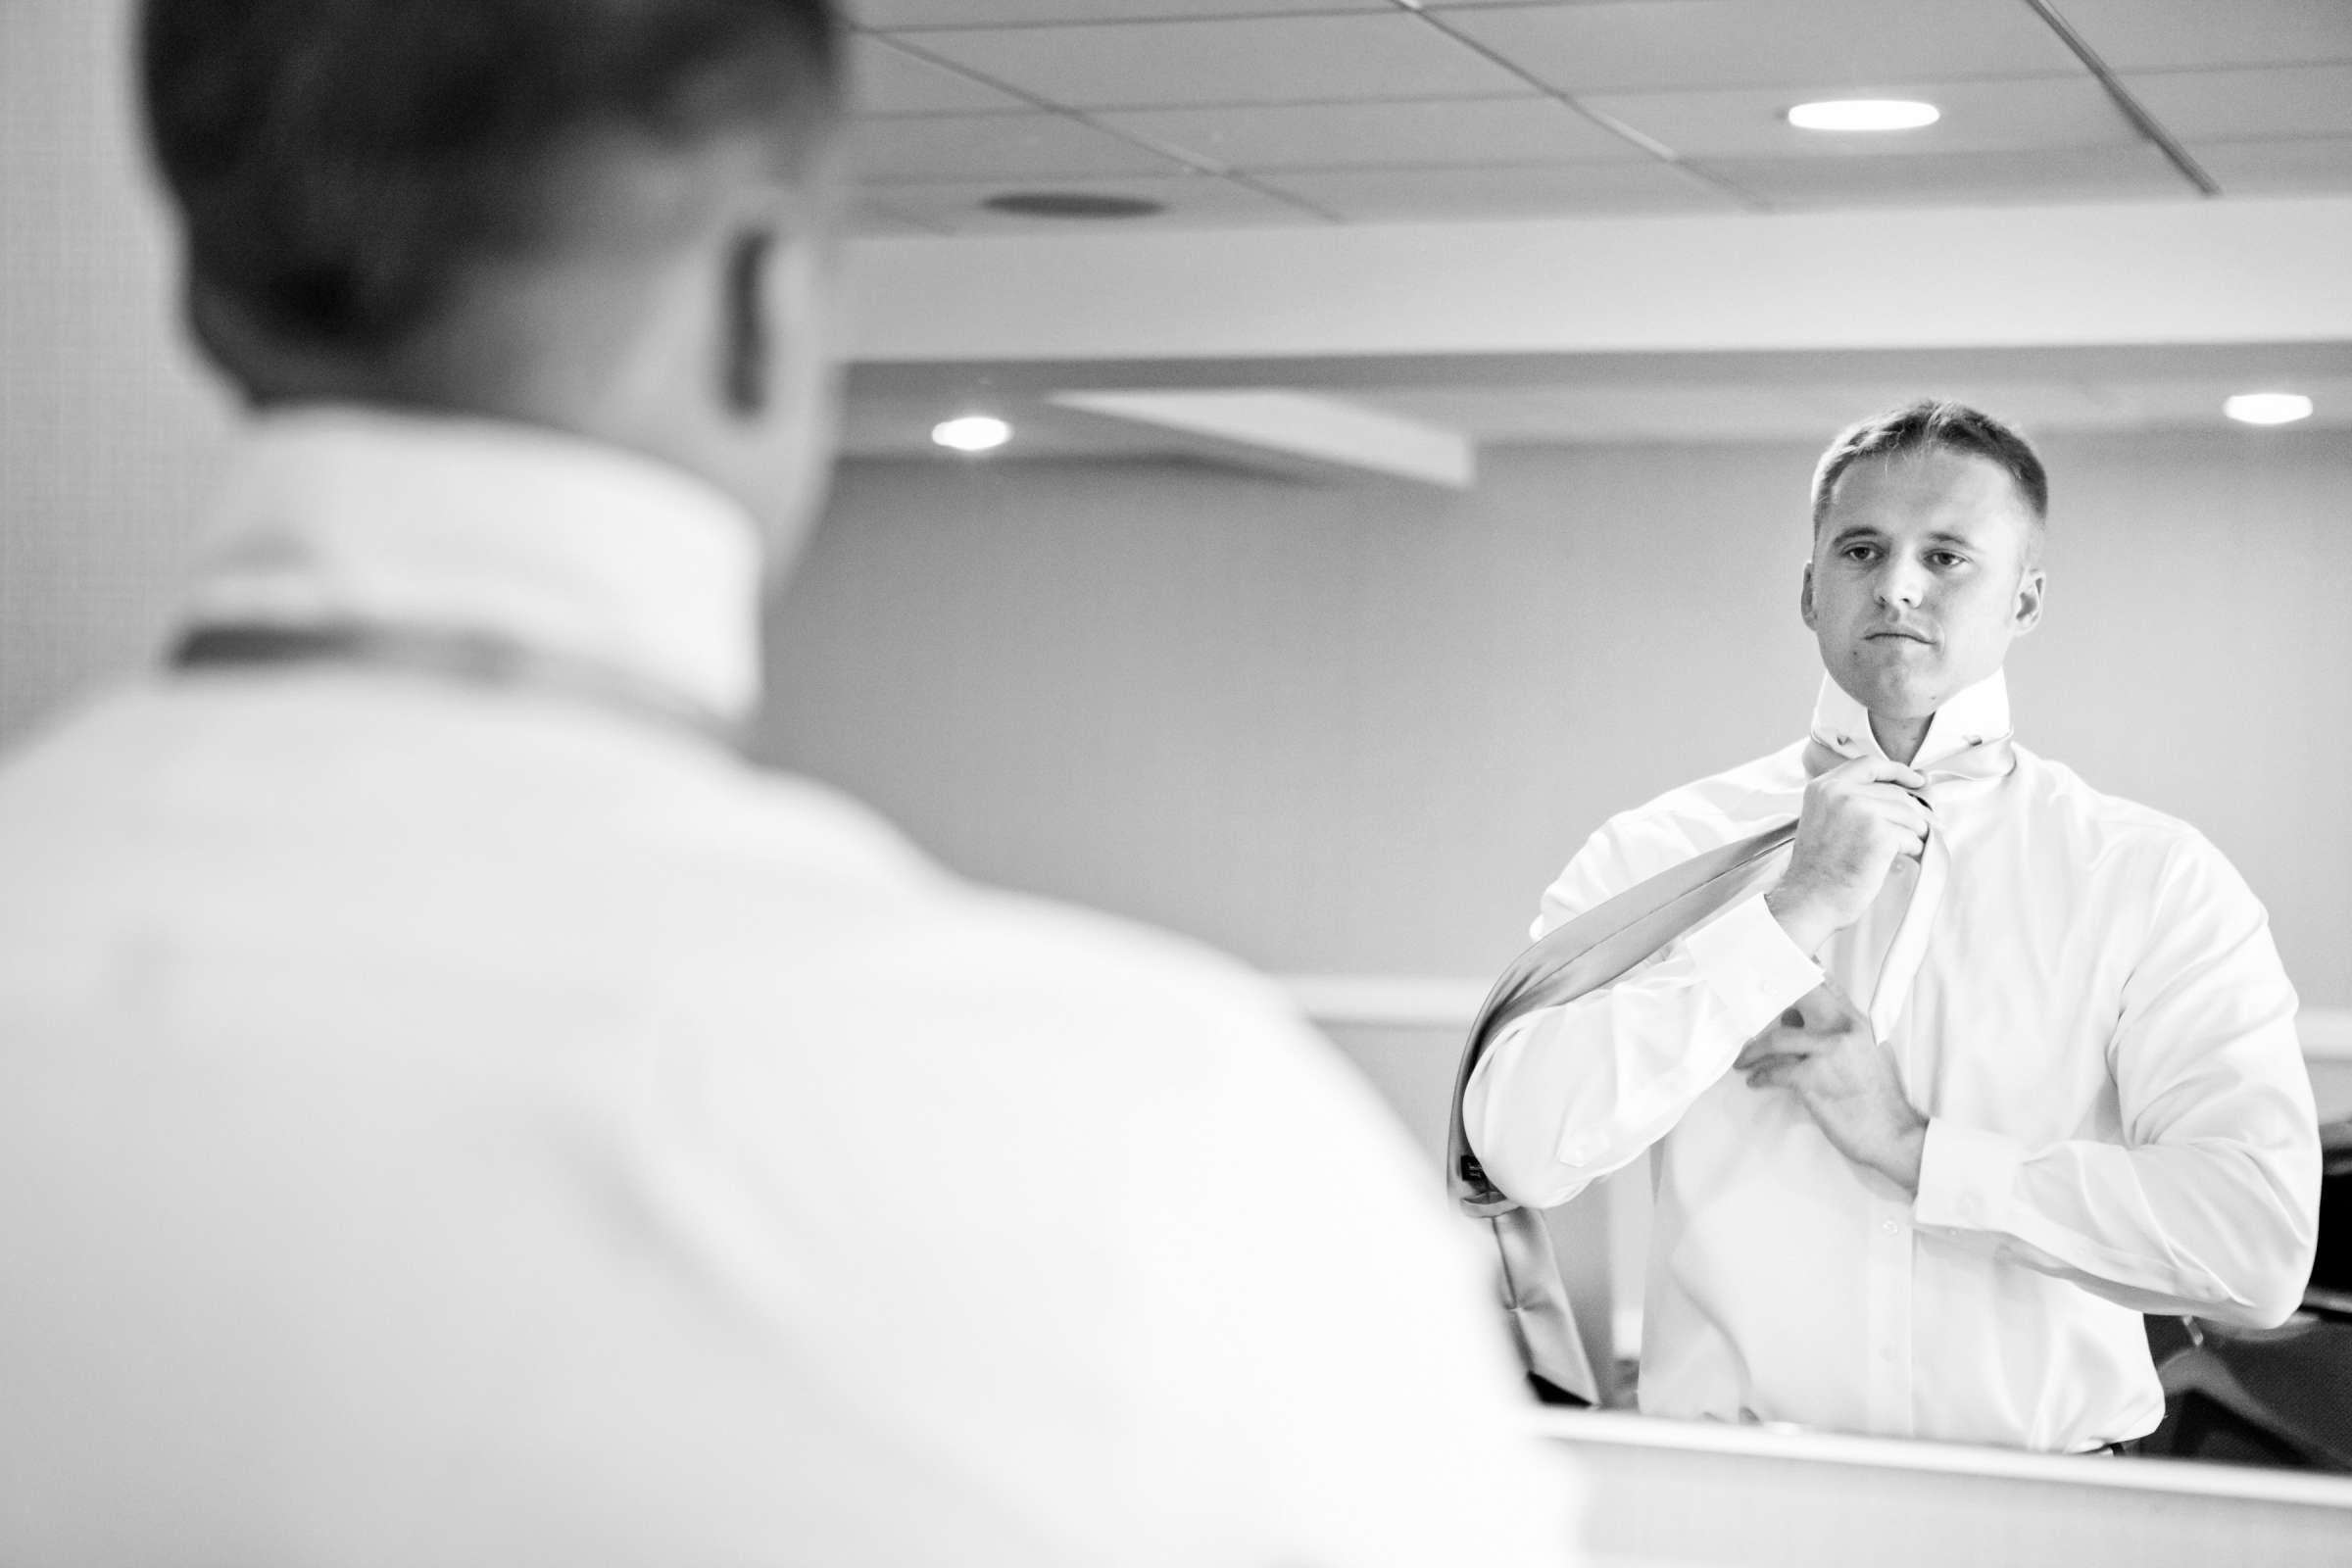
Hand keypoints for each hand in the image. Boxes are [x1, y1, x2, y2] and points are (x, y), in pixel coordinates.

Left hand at [1735, 982, 1927, 1190]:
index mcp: (1856, 1021)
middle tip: (1743, 1006)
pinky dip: (1761, 1076)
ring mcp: (1829, 1052)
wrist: (1893, 1133)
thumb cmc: (1876, 1097)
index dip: (1794, 971)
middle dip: (1768, 998)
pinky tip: (1755, 1080)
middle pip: (1798, 996)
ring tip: (1743, 1060)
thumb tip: (1792, 1016)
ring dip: (1754, 1051)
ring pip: (1777, 1038)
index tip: (1770, 969)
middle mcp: (1843, 1029)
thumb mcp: (1864, 1053)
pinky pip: (1775, 1070)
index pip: (1824, 982)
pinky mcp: (1814, 1078)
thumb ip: (1833, 1030)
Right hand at [1765, 757, 1930, 952]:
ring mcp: (1862, 811)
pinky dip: (1913, 850)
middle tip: (1923, 828)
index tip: (1916, 779)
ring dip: (1913, 834)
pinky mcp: (1881, 834)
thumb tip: (1897, 797)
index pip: (1869, 765)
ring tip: (1903, 850)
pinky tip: (1899, 860)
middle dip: (1914, 813)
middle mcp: (1841, 793)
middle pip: (1895, 793)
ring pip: (1909, 815)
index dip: (1898, 770)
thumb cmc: (1817, 869)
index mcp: (1824, 787)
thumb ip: (1849, 801)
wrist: (1810, 898)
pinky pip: (1913, 837)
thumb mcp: (1824, 819)